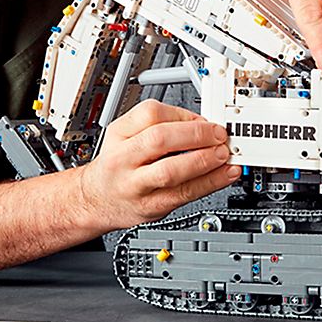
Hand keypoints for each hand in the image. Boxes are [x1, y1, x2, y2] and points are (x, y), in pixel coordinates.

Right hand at [76, 99, 241, 230]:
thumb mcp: (124, 135)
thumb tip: (201, 124)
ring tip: (223, 154)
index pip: (150, 114)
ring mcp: (136, 186)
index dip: (182, 115)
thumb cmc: (117, 166)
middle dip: (195, 135)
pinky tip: (224, 175)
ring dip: (204, 160)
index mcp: (119, 135)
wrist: (96, 200)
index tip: (203, 119)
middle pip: (158, 140)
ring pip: (170, 171)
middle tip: (218, 134)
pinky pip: (184, 194)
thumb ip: (159, 125)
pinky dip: (210, 183)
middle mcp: (123, 160)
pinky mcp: (152, 207)